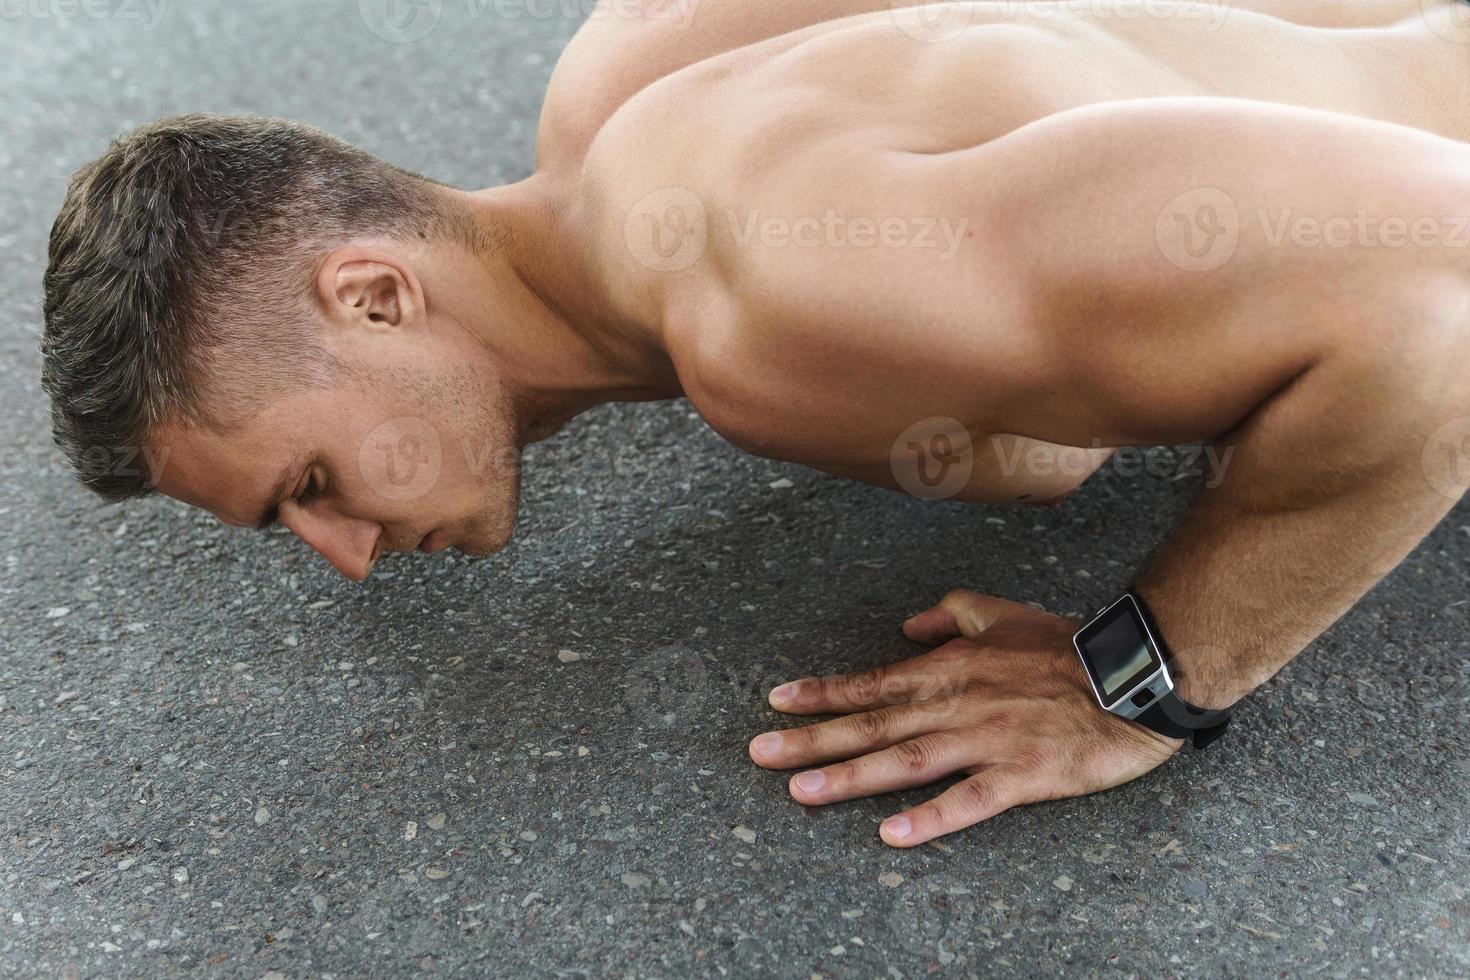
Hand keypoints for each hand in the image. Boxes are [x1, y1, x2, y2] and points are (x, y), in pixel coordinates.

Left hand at [748, 589, 1181, 846]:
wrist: (1137, 670)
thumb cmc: (1069, 645)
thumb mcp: (1003, 614)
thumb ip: (951, 615)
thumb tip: (910, 624)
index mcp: (951, 668)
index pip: (874, 683)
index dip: (823, 693)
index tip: (777, 701)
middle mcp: (959, 702)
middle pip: (874, 724)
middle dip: (813, 738)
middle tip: (760, 753)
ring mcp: (988, 739)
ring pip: (907, 759)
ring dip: (851, 777)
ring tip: (802, 792)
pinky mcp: (1024, 774)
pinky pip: (970, 799)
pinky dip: (930, 817)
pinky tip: (891, 834)